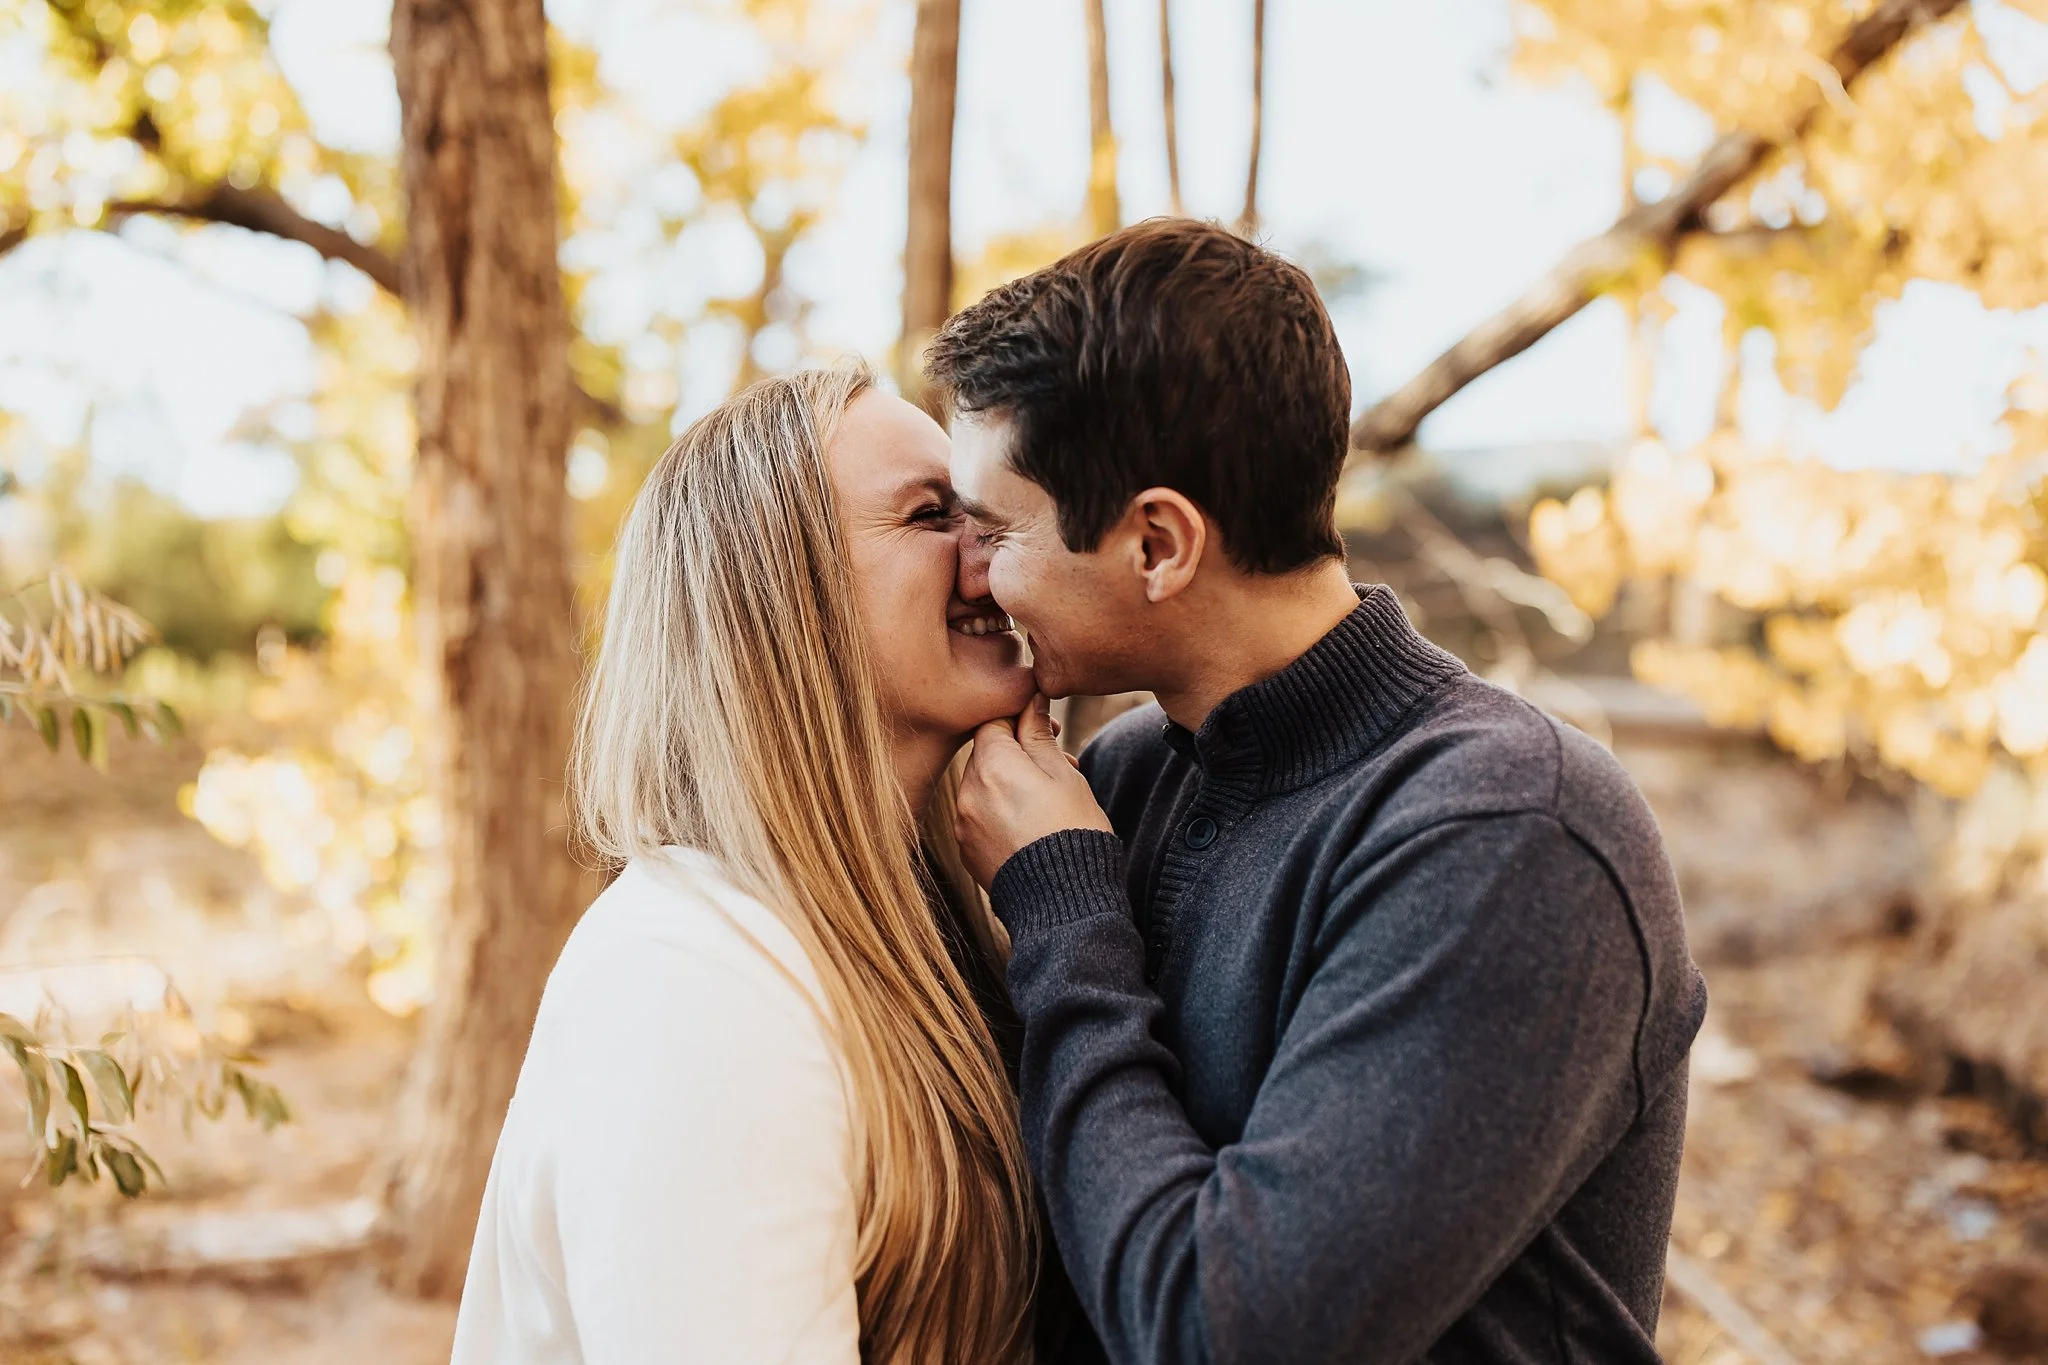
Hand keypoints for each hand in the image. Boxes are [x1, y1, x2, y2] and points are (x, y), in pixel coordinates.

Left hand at [956, 693, 1114, 887]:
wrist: (1064, 902)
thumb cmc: (1072, 830)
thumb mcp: (1063, 774)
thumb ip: (1038, 735)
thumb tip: (1030, 701)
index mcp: (991, 766)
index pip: (993, 722)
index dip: (1021, 719)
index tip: (1049, 729)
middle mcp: (966, 793)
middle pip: (985, 755)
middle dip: (1017, 754)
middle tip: (1058, 765)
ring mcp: (963, 825)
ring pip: (982, 787)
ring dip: (1009, 784)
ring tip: (1048, 800)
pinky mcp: (967, 851)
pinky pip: (979, 817)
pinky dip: (999, 812)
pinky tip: (1031, 827)